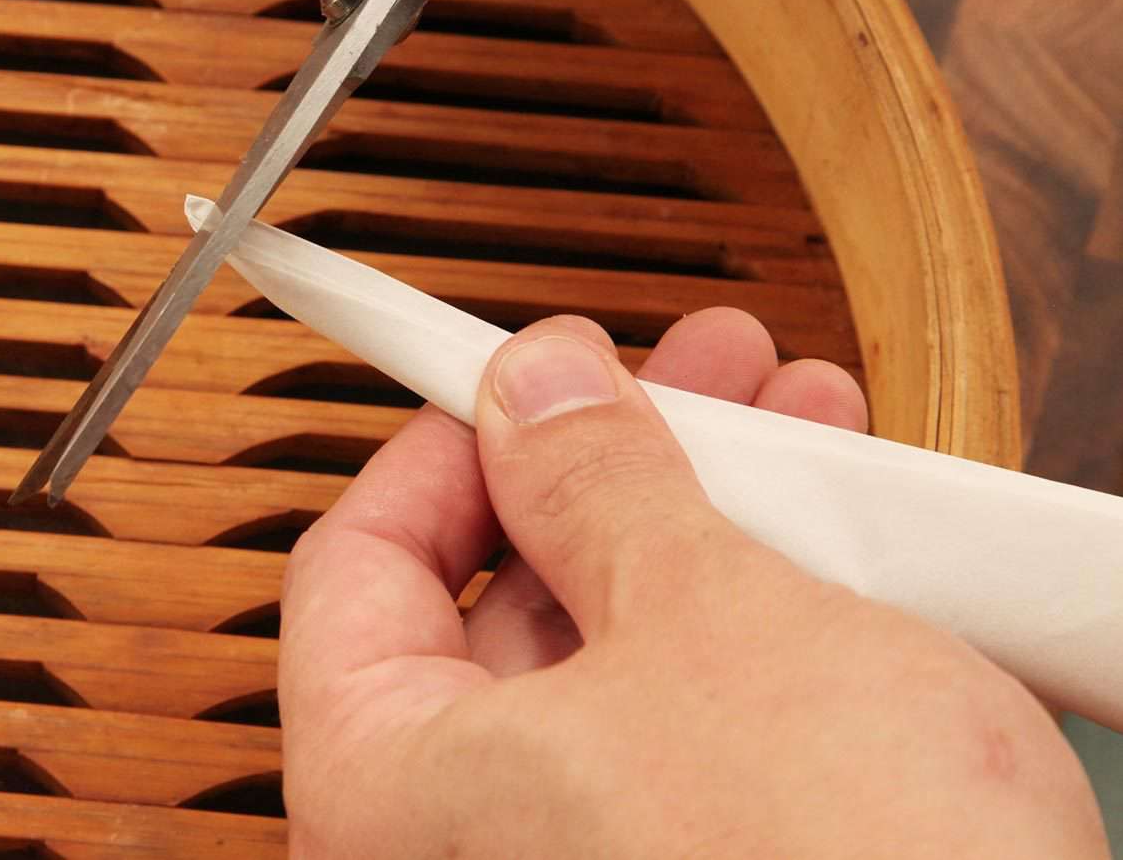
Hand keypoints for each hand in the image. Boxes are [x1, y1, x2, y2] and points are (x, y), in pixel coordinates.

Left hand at [279, 310, 1106, 857]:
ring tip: (794, 425)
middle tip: (685, 381)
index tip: (519, 378)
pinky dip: (756, 615)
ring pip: (619, 649)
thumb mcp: (703, 623)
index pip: (358, 569)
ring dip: (707, 517)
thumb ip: (595, 486)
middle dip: (615, 463)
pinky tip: (833, 538)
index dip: (445, 448)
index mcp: (394, 795)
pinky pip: (697, 717)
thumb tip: (535, 392)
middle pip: (505, 600)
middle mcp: (471, 847)